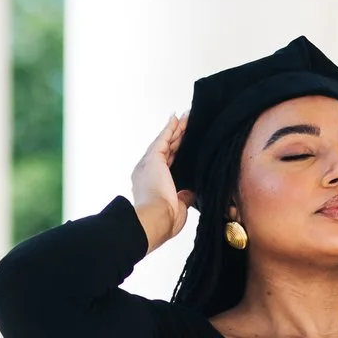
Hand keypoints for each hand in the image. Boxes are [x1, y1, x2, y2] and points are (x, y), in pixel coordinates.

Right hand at [129, 112, 198, 252]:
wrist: (156, 220)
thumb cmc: (165, 220)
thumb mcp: (178, 207)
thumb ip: (183, 196)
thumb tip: (189, 192)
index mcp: (152, 186)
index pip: (168, 164)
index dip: (177, 153)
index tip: (185, 144)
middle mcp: (147, 173)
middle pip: (167, 150)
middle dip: (177, 137)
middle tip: (187, 124)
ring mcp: (149, 165)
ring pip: (166, 143)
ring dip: (176, 129)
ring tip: (186, 118)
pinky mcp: (153, 159)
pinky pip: (163, 140)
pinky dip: (170, 129)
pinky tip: (177, 119)